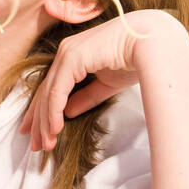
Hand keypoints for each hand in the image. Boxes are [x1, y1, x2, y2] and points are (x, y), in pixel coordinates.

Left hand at [19, 10, 174, 151]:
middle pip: (45, 92)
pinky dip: (54, 112)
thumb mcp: (106, 84)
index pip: (51, 87)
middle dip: (38, 121)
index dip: (42, 111)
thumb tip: (68, 112)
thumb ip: (86, 96)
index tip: (36, 131)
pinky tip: (54, 129)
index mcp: (73, 55)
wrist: (153, 43)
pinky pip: (58, 91)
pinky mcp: (72, 58)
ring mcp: (67, 53)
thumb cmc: (135, 59)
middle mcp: (66, 52)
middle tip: (34, 145)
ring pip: (48, 94)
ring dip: (45, 122)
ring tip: (44, 144)